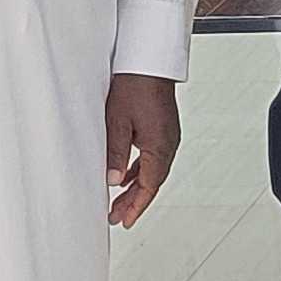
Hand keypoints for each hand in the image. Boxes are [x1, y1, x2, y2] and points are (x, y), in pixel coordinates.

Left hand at [104, 74, 180, 227]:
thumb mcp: (117, 121)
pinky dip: (140, 170)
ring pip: (153, 170)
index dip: (135, 206)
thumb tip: (113, 181)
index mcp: (160, 146)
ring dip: (137, 187)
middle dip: (134, 201)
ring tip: (120, 201)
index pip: (149, 186)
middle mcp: (168, 143)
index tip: (124, 220)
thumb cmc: (134, 85)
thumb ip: (115, 154)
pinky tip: (127, 174)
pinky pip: (153, 157)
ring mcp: (167, 136)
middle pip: (152, 182)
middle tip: (117, 217)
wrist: (149, 60)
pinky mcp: (163, 128)